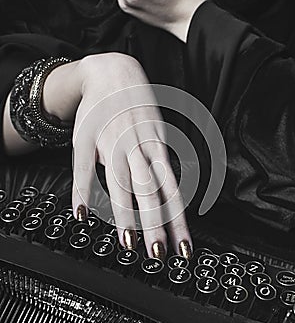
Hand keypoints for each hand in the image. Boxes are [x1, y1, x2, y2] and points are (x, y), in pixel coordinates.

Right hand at [71, 53, 192, 258]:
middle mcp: (138, 147)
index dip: (179, 221)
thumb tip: (168, 194)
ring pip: (122, 183)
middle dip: (155, 224)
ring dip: (125, 215)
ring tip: (128, 244)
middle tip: (158, 253)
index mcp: (158, 148)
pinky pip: (84, 167)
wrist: (113, 70)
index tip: (184, 248)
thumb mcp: (158, 132)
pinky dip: (83, 191)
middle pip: (149, 190)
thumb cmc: (138, 105)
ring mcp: (113, 142)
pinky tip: (82, 214)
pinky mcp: (88, 138)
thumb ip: (159, 164)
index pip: (172, 191)